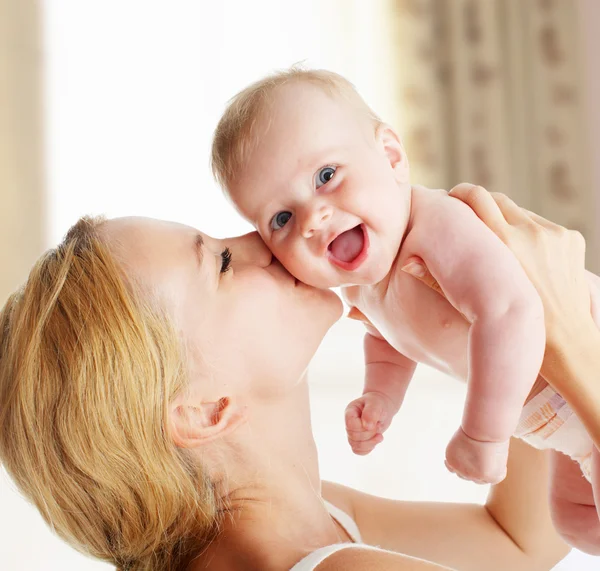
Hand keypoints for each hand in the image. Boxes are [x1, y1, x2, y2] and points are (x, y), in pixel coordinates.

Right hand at [345, 391, 395, 454]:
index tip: (374, 422)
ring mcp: (353, 433)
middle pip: (353, 436)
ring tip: (380, 435)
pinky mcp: (359, 441)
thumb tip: (367, 426)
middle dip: (370, 434)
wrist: (382, 408)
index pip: (350, 425)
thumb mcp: (376, 404)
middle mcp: (349, 423)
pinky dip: (369, 448)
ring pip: (355, 446)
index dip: (362, 427)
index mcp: (350, 412)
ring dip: (371, 442)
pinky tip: (376, 440)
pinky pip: (359, 451)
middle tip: (379, 425)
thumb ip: (371, 413)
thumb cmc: (378, 403)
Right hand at [402, 184, 593, 354]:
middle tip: (469, 214)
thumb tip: (408, 263)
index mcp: (504, 243)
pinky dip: (530, 232)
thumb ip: (438, 279)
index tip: (452, 198)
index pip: (477, 197)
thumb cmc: (512, 325)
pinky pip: (543, 225)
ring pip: (522, 212)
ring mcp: (554, 234)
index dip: (461, 193)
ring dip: (507, 219)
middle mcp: (530, 232)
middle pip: (498, 198)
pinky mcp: (571, 239)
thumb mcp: (471, 303)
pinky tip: (523, 253)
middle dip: (482, 204)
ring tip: (497, 239)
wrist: (565, 340)